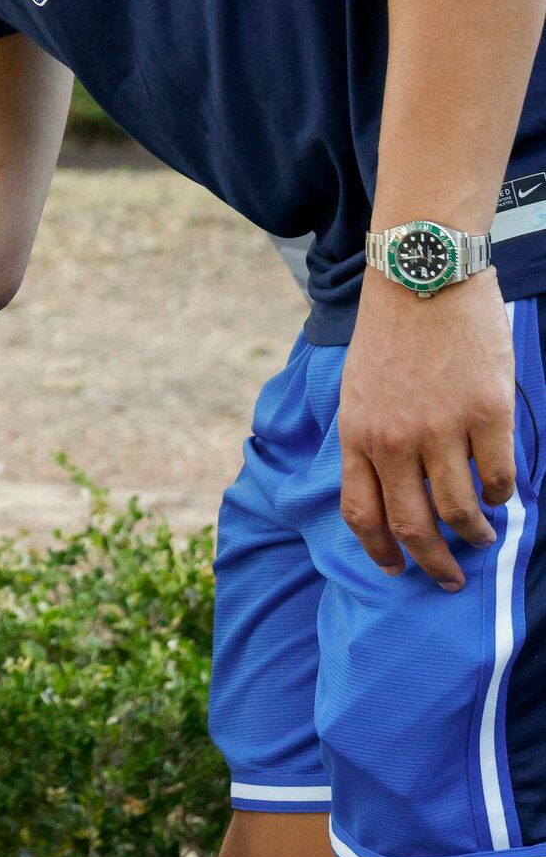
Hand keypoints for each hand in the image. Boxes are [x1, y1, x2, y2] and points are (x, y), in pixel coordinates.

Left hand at [338, 268, 514, 589]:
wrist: (422, 277)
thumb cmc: (390, 332)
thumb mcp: (359, 389)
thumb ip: (370, 437)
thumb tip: (387, 486)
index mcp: (357, 433)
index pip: (361, 512)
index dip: (378, 550)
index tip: (394, 569)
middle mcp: (394, 439)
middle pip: (412, 525)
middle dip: (432, 563)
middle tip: (449, 580)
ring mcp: (441, 428)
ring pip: (459, 509)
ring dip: (474, 535)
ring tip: (482, 539)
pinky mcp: (487, 414)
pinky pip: (497, 476)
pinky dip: (500, 496)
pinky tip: (499, 496)